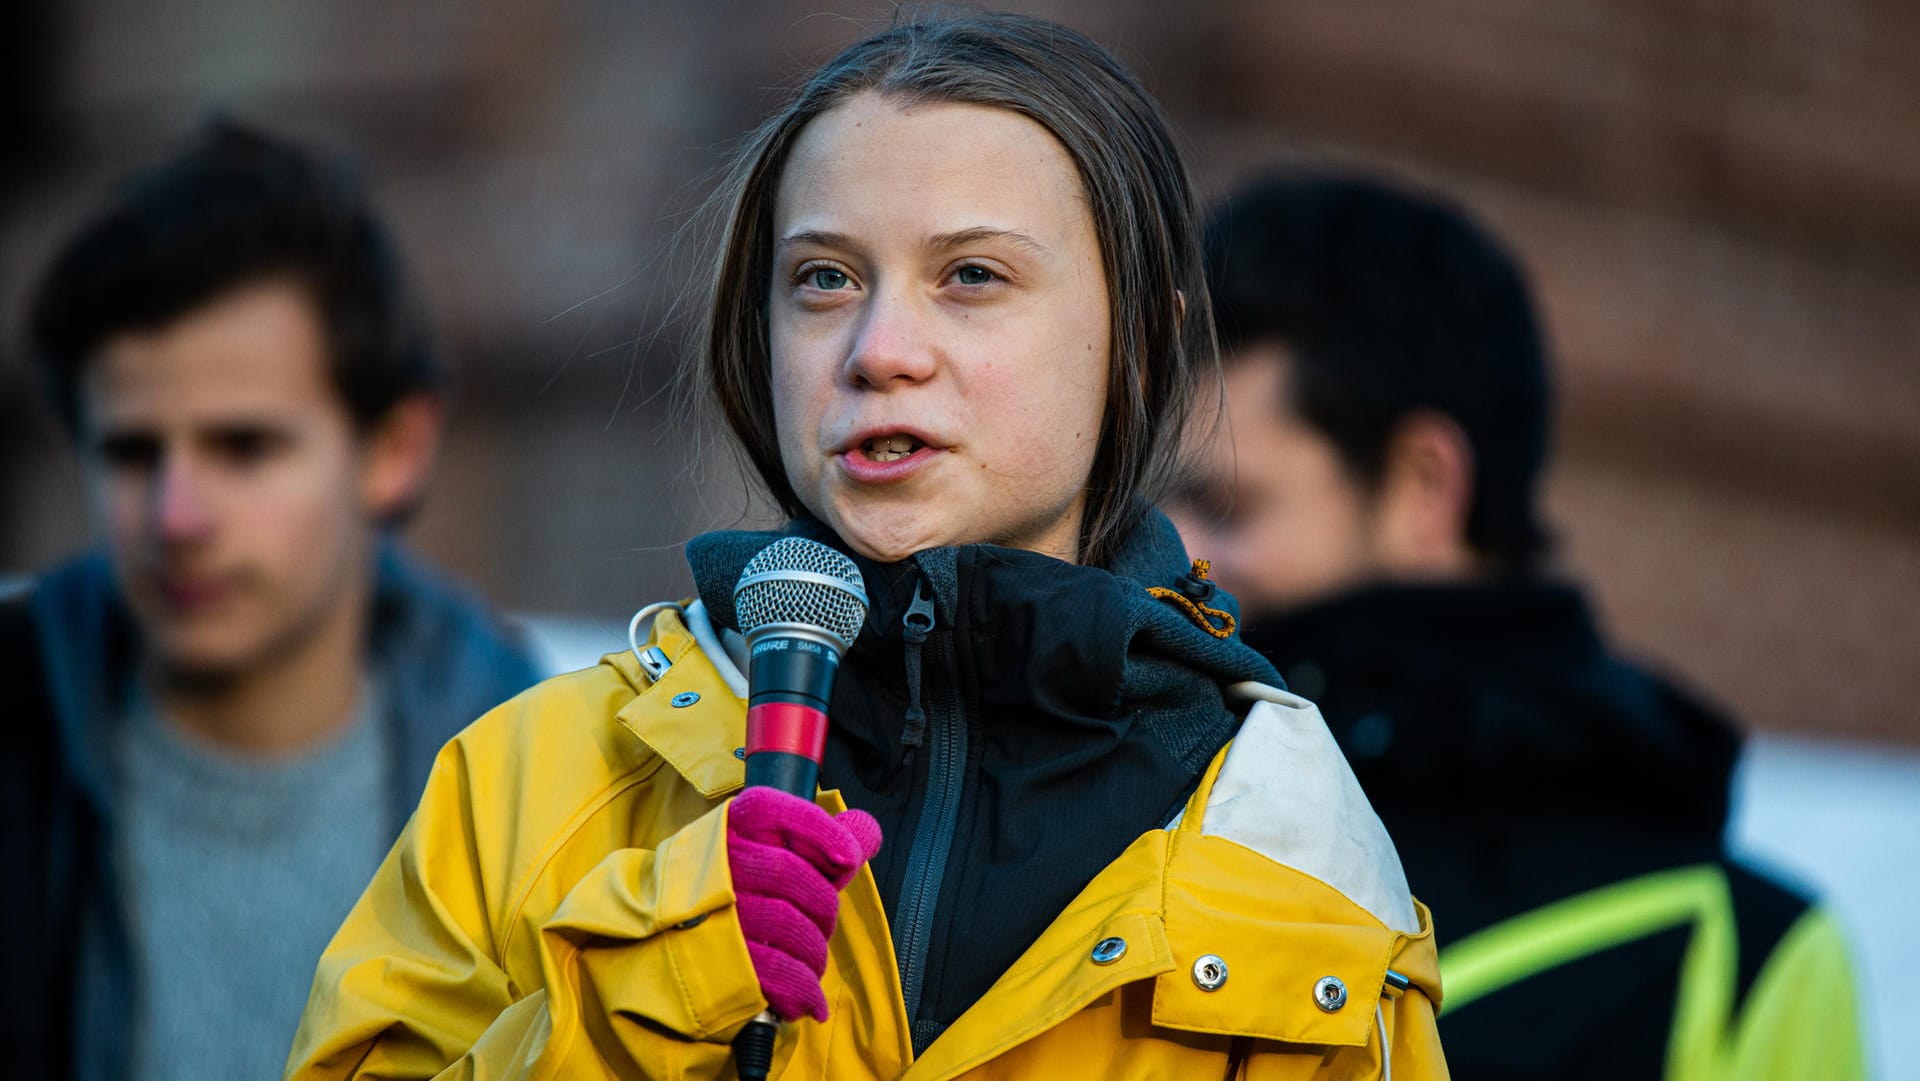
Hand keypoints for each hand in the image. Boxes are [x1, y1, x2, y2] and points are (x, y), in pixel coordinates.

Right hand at [725, 787, 881, 1022]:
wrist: (660, 945)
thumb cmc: (729, 891)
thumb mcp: (766, 852)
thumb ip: (820, 839)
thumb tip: (866, 830)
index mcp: (733, 827)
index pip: (777, 812)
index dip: (822, 832)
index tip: (849, 857)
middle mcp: (720, 863)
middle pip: (793, 875)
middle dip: (823, 906)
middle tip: (821, 922)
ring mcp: (717, 912)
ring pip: (789, 925)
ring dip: (814, 950)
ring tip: (810, 961)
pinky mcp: (718, 960)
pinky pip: (777, 971)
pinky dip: (802, 987)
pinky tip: (808, 998)